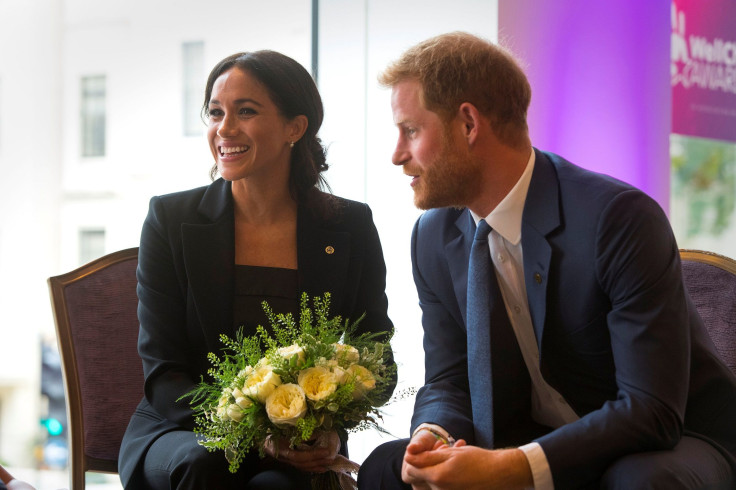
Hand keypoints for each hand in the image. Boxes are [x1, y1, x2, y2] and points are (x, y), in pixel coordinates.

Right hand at [264, 430, 340, 472]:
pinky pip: (303, 467)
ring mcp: (288, 462)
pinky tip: (321, 468)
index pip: (300, 456)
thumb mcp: (285, 430)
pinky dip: (312, 468)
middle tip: (332, 457)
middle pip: (304, 464)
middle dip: (319, 461)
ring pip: (304, 467)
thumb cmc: (274, 434)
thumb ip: (298, 433)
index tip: (326, 451)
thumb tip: (315, 434)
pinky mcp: (291, 462)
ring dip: (317, 466)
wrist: (264, 441)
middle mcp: (286, 459)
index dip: (314, 454)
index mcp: (284, 451)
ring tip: (329, 464)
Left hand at [403, 438, 533, 489]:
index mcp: (438, 478)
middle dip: (429, 465)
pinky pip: (441, 489)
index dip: (416, 459)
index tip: (428, 451)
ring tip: (453, 461)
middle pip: (422, 478)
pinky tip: (458, 472)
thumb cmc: (478, 461)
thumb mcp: (452, 453)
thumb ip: (427, 457)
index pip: (411, 471)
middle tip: (445, 452)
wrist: (500, 474)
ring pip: (431, 484)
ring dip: (437, 472)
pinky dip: (445, 480)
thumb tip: (407, 456)